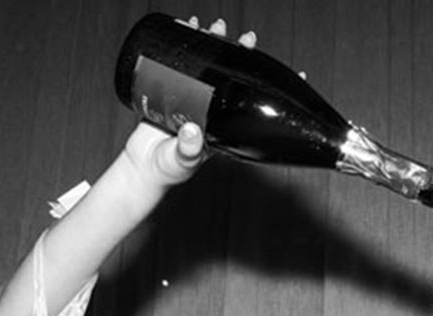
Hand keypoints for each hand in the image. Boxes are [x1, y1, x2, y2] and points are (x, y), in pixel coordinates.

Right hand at [118, 17, 259, 185]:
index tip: (290, 73)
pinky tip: (188, 30)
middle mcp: (213, 111)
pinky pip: (182, 65)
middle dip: (240, 54)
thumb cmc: (167, 169)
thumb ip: (186, 150)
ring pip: (209, 67)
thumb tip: (192, 132)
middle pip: (232, 77)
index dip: (269, 88)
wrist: (142, 166)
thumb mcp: (180, 161)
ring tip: (217, 28)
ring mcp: (194, 99)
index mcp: (224, 127)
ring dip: (214, 45)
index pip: (251, 104)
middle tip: (245, 39)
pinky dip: (186, 47)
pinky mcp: (173, 92)